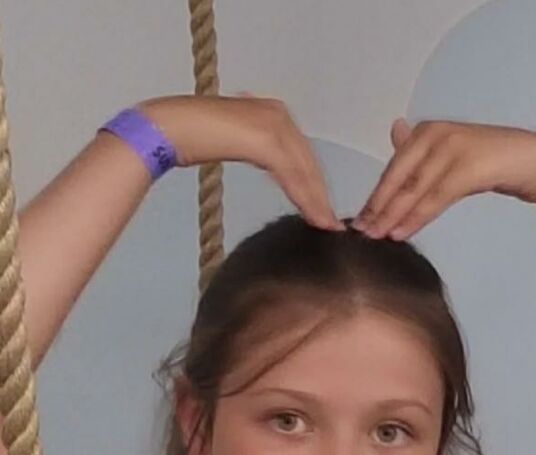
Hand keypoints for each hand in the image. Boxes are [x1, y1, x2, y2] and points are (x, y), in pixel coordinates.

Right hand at [138, 94, 342, 231]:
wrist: (168, 127)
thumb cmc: (189, 136)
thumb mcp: (232, 141)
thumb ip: (254, 150)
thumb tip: (268, 165)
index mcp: (272, 112)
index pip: (300, 153)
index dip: (313, 183)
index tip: (322, 208)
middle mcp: (279, 114)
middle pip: (308, 162)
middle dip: (320, 195)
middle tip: (331, 224)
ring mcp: (275, 124)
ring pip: (305, 170)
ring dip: (317, 201)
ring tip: (326, 226)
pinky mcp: (267, 140)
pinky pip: (293, 175)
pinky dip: (306, 199)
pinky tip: (315, 217)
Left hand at [353, 118, 535, 239]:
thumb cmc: (492, 162)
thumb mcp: (451, 154)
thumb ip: (421, 150)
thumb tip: (395, 129)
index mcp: (425, 131)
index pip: (391, 170)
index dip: (374, 198)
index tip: (357, 223)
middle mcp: (435, 133)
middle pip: (397, 179)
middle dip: (377, 209)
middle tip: (359, 235)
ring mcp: (452, 147)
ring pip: (413, 189)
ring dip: (391, 216)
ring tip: (375, 238)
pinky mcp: (468, 166)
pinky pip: (435, 197)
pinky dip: (416, 217)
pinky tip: (401, 233)